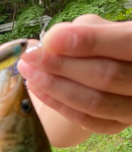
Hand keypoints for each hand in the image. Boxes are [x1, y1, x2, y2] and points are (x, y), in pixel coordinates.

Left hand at [18, 15, 131, 133]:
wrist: (100, 72)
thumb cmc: (98, 44)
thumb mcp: (94, 27)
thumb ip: (79, 30)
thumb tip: (50, 42)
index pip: (125, 42)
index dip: (88, 41)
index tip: (49, 40)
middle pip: (107, 76)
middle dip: (62, 66)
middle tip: (29, 58)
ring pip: (95, 102)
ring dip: (55, 87)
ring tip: (28, 72)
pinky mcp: (117, 124)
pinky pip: (87, 120)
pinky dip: (58, 105)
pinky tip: (36, 89)